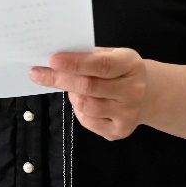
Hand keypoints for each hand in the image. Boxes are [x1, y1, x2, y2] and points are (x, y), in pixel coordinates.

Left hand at [29, 48, 149, 140]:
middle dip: (60, 79)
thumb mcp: (113, 55)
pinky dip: (79, 109)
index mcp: (131, 65)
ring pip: (86, 106)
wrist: (147, 95)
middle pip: (89, 87)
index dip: (75, 63)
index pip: (101, 64)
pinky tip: (84, 101)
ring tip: (72, 88)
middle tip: (38, 74)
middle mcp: (133, 91)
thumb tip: (55, 60)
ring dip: (71, 95)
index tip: (52, 60)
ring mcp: (128, 113)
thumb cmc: (121, 71)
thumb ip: (89, 56)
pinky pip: (87, 121)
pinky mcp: (119, 131)